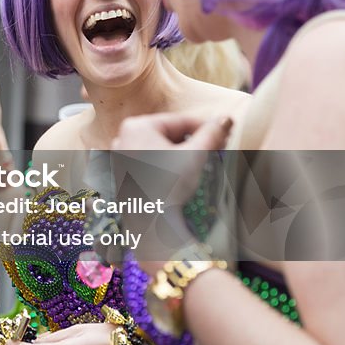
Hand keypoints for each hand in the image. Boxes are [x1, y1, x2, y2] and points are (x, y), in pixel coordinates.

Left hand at [109, 113, 232, 263]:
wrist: (151, 225)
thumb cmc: (170, 186)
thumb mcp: (195, 155)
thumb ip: (211, 133)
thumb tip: (225, 119)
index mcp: (137, 126)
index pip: (180, 121)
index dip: (205, 127)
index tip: (224, 133)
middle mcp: (123, 138)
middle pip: (168, 134)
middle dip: (192, 141)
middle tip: (214, 149)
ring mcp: (119, 157)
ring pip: (159, 149)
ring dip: (180, 153)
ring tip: (199, 163)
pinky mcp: (122, 175)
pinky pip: (149, 163)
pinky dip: (165, 165)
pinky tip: (180, 176)